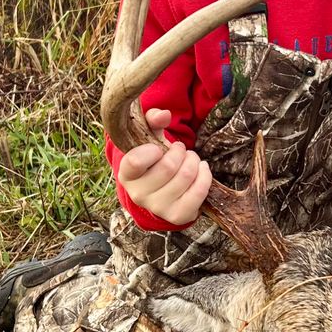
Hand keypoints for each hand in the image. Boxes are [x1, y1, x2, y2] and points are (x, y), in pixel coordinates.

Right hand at [117, 108, 212, 223]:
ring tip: (191, 158)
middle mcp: (138, 195)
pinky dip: (205, 175)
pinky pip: (199, 192)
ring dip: (194, 161)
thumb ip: (152, 120)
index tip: (158, 148)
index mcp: (126, 175)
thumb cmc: (153, 159)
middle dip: (181, 152)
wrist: (160, 190)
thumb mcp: (148, 137)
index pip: (135, 161)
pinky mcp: (178, 216)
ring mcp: (158, 208)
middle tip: (181, 150)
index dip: (152, 150)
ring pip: (186, 177)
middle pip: (168, 166)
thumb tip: (165, 115)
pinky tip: (201, 169)